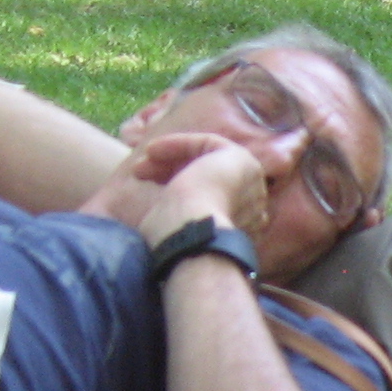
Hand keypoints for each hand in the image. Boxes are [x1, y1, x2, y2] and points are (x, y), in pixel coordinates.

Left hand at [81, 132, 270, 246]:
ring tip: (139, 167)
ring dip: (170, 159)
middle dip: (171, 171)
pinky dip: (178, 144)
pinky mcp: (241, 161)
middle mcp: (252, 205)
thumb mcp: (174, 233)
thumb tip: (156, 223)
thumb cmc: (180, 246)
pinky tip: (152, 151)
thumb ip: (176, 223)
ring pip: (208, 160)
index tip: (151, 187)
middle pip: (209, 176)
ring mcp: (250, 182)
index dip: (178, 186)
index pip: (210, 197)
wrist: (195, 241)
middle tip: (141, 173)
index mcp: (240, 227)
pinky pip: (208, 144)